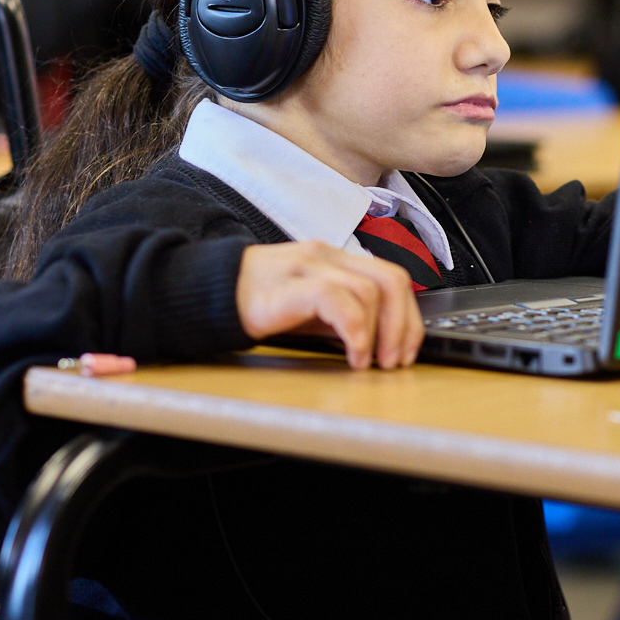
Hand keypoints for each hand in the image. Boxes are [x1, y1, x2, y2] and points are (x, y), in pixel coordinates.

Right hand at [235, 241, 422, 369]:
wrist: (210, 294)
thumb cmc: (260, 302)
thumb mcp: (313, 311)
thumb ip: (346, 316)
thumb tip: (384, 342)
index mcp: (337, 260)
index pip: (392, 278)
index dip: (409, 317)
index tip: (408, 350)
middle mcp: (328, 257)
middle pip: (391, 280)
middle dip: (403, 325)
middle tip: (396, 360)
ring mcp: (308, 268)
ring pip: (369, 290)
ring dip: (380, 333)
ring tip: (370, 362)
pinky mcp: (289, 286)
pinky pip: (336, 299)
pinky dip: (355, 330)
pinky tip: (352, 354)